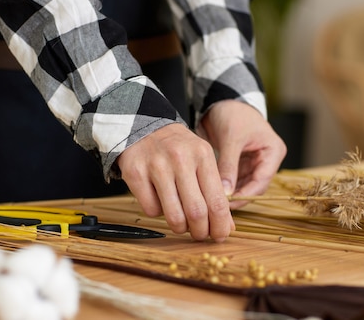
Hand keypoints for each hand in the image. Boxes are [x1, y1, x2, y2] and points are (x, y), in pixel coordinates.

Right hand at [116, 123, 233, 241]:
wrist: (144, 128)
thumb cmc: (179, 149)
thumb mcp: (202, 160)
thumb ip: (216, 191)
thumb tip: (228, 227)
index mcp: (202, 155)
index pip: (217, 201)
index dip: (220, 225)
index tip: (220, 236)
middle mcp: (180, 159)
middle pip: (196, 212)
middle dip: (201, 232)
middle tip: (200, 235)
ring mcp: (156, 166)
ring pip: (173, 216)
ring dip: (180, 228)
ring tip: (181, 223)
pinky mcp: (135, 173)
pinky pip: (151, 210)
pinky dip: (158, 213)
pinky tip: (160, 201)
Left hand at [199, 100, 286, 209]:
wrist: (222, 101)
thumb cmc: (233, 113)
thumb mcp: (232, 138)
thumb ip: (229, 165)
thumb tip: (225, 192)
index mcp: (273, 152)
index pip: (262, 180)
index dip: (245, 194)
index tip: (227, 203)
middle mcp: (267, 160)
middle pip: (254, 187)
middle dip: (237, 196)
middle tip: (217, 206)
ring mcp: (254, 164)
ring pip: (243, 186)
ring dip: (230, 194)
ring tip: (213, 202)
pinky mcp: (241, 165)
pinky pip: (234, 181)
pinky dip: (225, 187)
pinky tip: (212, 193)